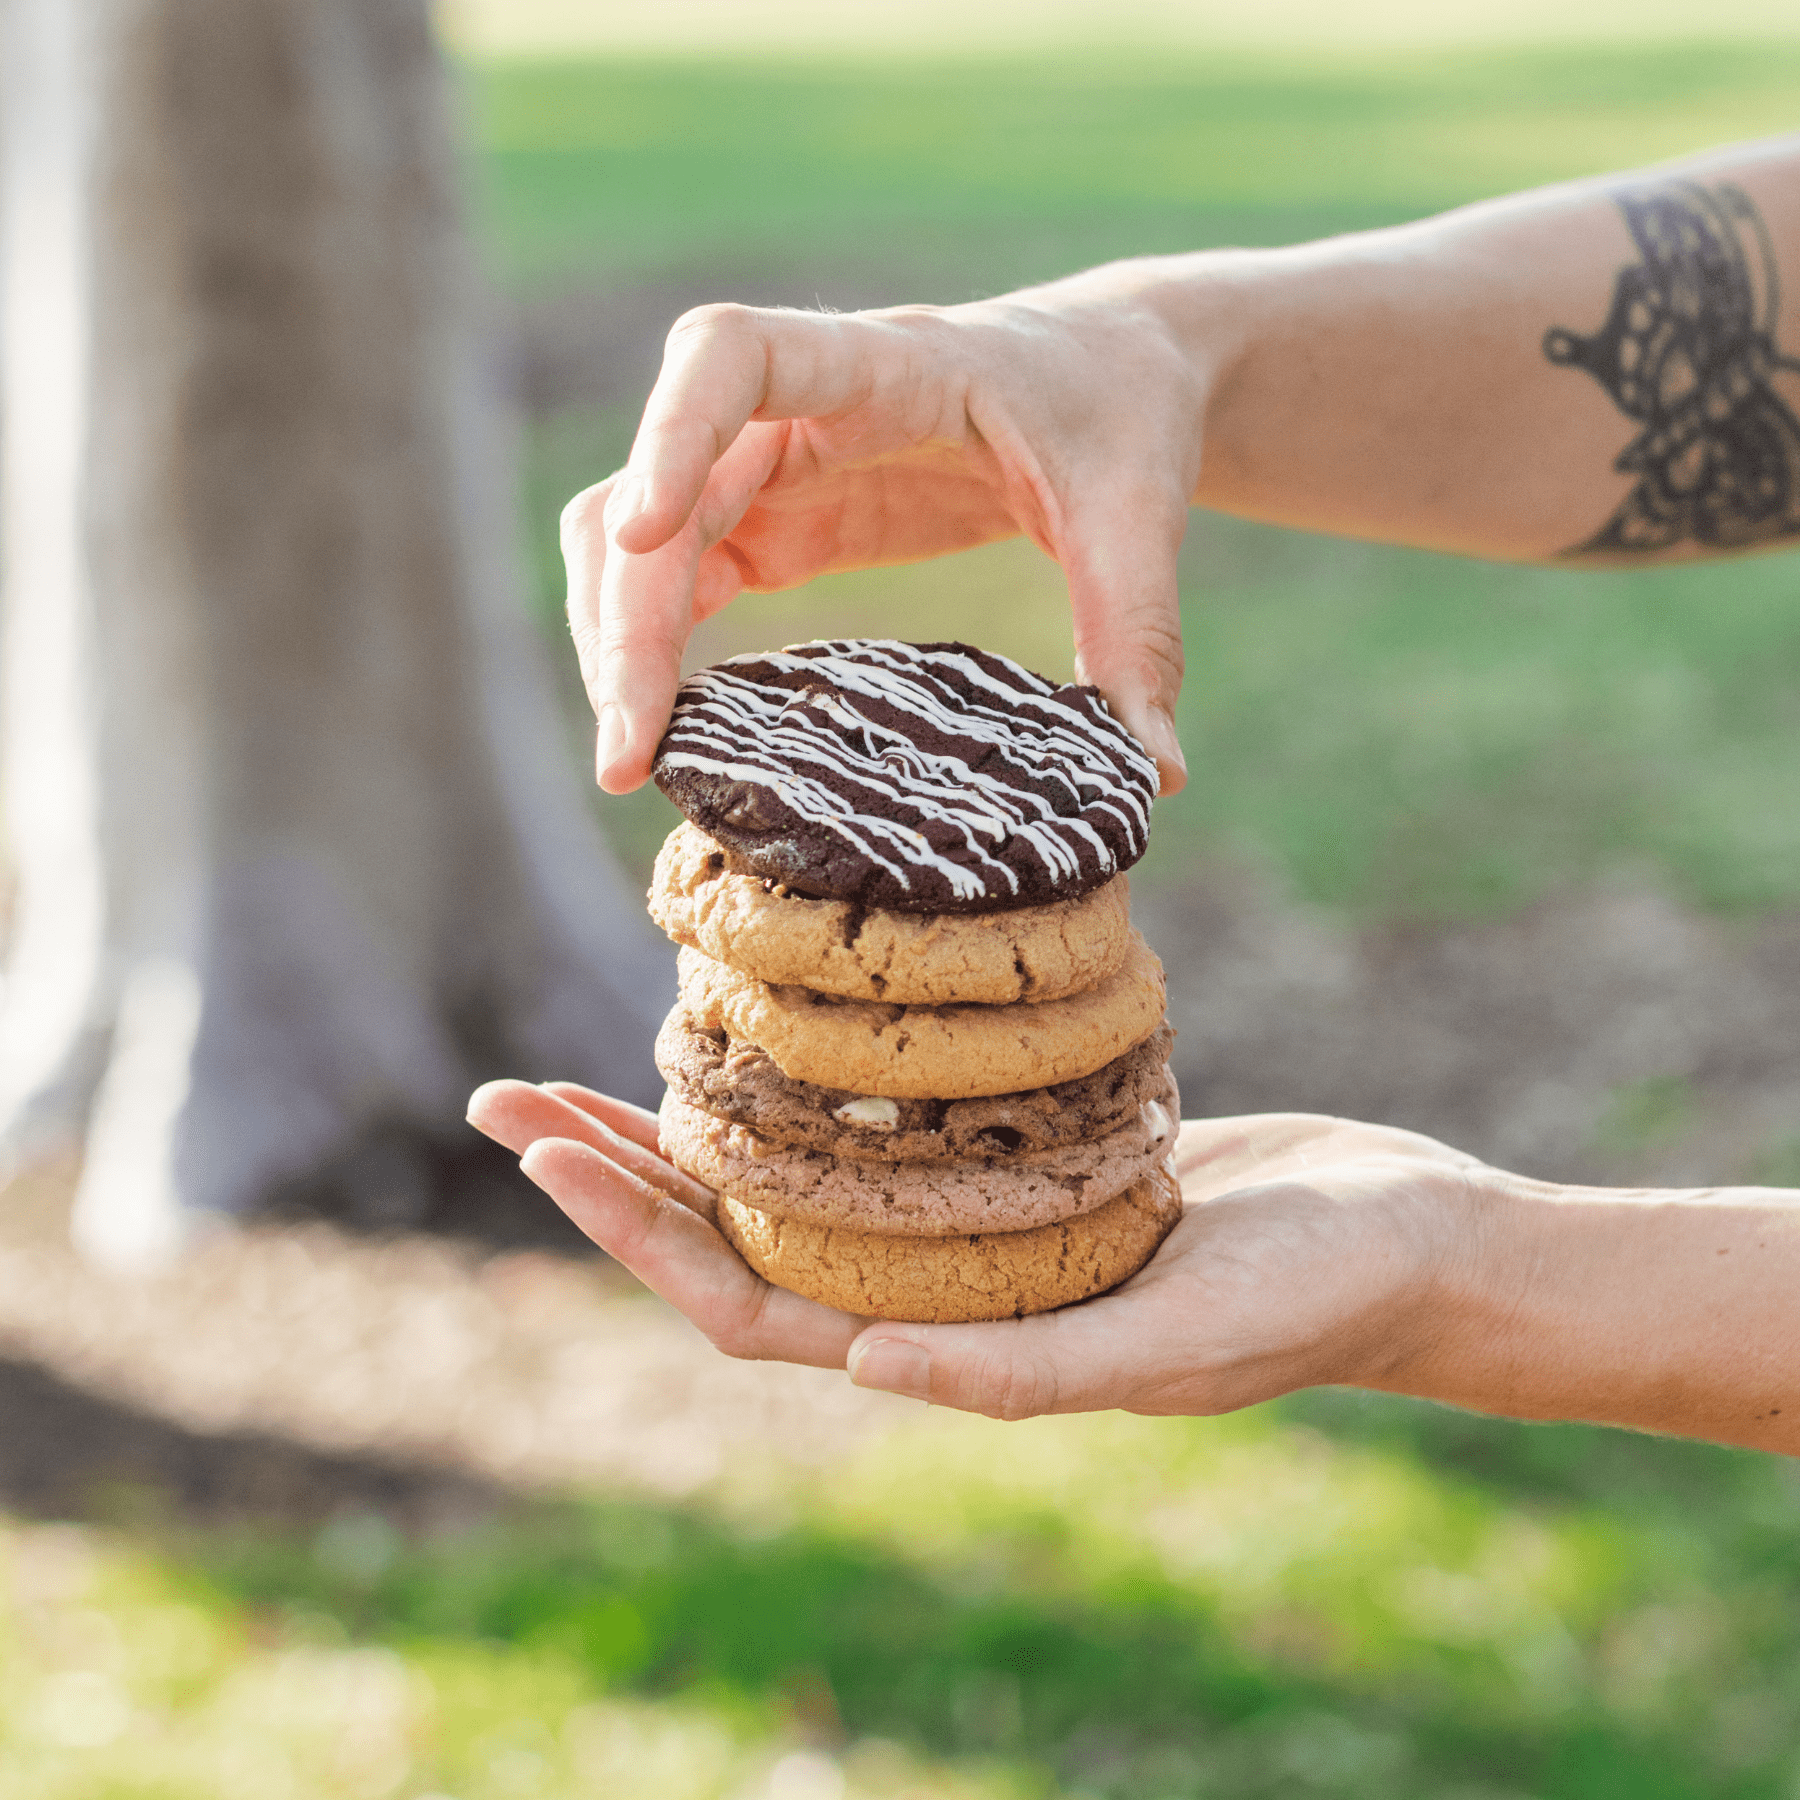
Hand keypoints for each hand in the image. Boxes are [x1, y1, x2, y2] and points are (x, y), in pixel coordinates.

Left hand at [465, 1080, 1480, 1420]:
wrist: (1402, 1238)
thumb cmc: (1308, 1301)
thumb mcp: (1172, 1342)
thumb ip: (1023, 1373)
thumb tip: (858, 1374)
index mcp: (949, 1347)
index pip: (745, 1304)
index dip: (634, 1238)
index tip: (544, 1151)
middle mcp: (938, 1290)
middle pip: (735, 1238)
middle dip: (615, 1173)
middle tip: (503, 1099)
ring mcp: (972, 1223)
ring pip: (789, 1177)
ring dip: (686, 1124)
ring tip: (590, 1063)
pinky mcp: (1020, 1154)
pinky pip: (877, 1120)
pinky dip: (803, 1078)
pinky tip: (767, 1020)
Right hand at [561, 266, 1216, 797]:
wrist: (1111, 371)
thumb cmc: (1122, 410)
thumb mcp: (1140, 512)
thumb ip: (1142, 632)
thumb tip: (1154, 777)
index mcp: (886, 366)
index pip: (735, 354)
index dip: (672, 430)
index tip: (645, 533)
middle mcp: (803, 407)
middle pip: (657, 486)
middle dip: (624, 612)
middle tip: (628, 754)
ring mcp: (779, 467)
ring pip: (639, 536)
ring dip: (616, 636)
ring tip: (630, 760)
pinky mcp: (785, 521)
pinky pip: (683, 575)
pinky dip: (654, 644)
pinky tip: (668, 730)